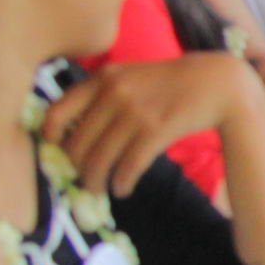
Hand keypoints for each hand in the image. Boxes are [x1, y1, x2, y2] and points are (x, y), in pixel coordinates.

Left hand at [42, 55, 264, 195]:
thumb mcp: (129, 75)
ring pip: (100, 160)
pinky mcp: (156, 130)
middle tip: (82, 179)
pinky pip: (128, 166)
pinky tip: (122, 189)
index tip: (55, 150)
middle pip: (77, 144)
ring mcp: (134, 112)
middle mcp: (113, 93)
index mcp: (102, 78)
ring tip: (99, 189)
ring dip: (96, 182)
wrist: (214, 82)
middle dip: (76, 169)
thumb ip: (101, 95)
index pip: (58, 111)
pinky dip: (121, 184)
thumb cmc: (168, 83)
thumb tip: (71, 132)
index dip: (50, 137)